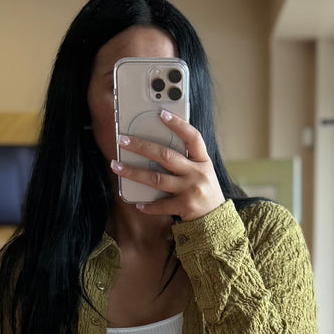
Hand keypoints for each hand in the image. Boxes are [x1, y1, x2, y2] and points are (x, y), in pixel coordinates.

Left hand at [110, 110, 224, 219]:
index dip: (178, 124)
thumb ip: (186, 159)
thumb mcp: (202, 171)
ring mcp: (191, 190)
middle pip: (166, 156)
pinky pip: (161, 205)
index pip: (193, 137)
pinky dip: (148, 206)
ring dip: (133, 173)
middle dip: (142, 146)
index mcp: (203, 160)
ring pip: (157, 179)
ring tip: (116, 167)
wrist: (216, 219)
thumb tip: (156, 147)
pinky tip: (137, 203)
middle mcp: (197, 173)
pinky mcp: (185, 207)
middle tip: (122, 140)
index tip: (161, 114)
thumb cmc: (204, 191)